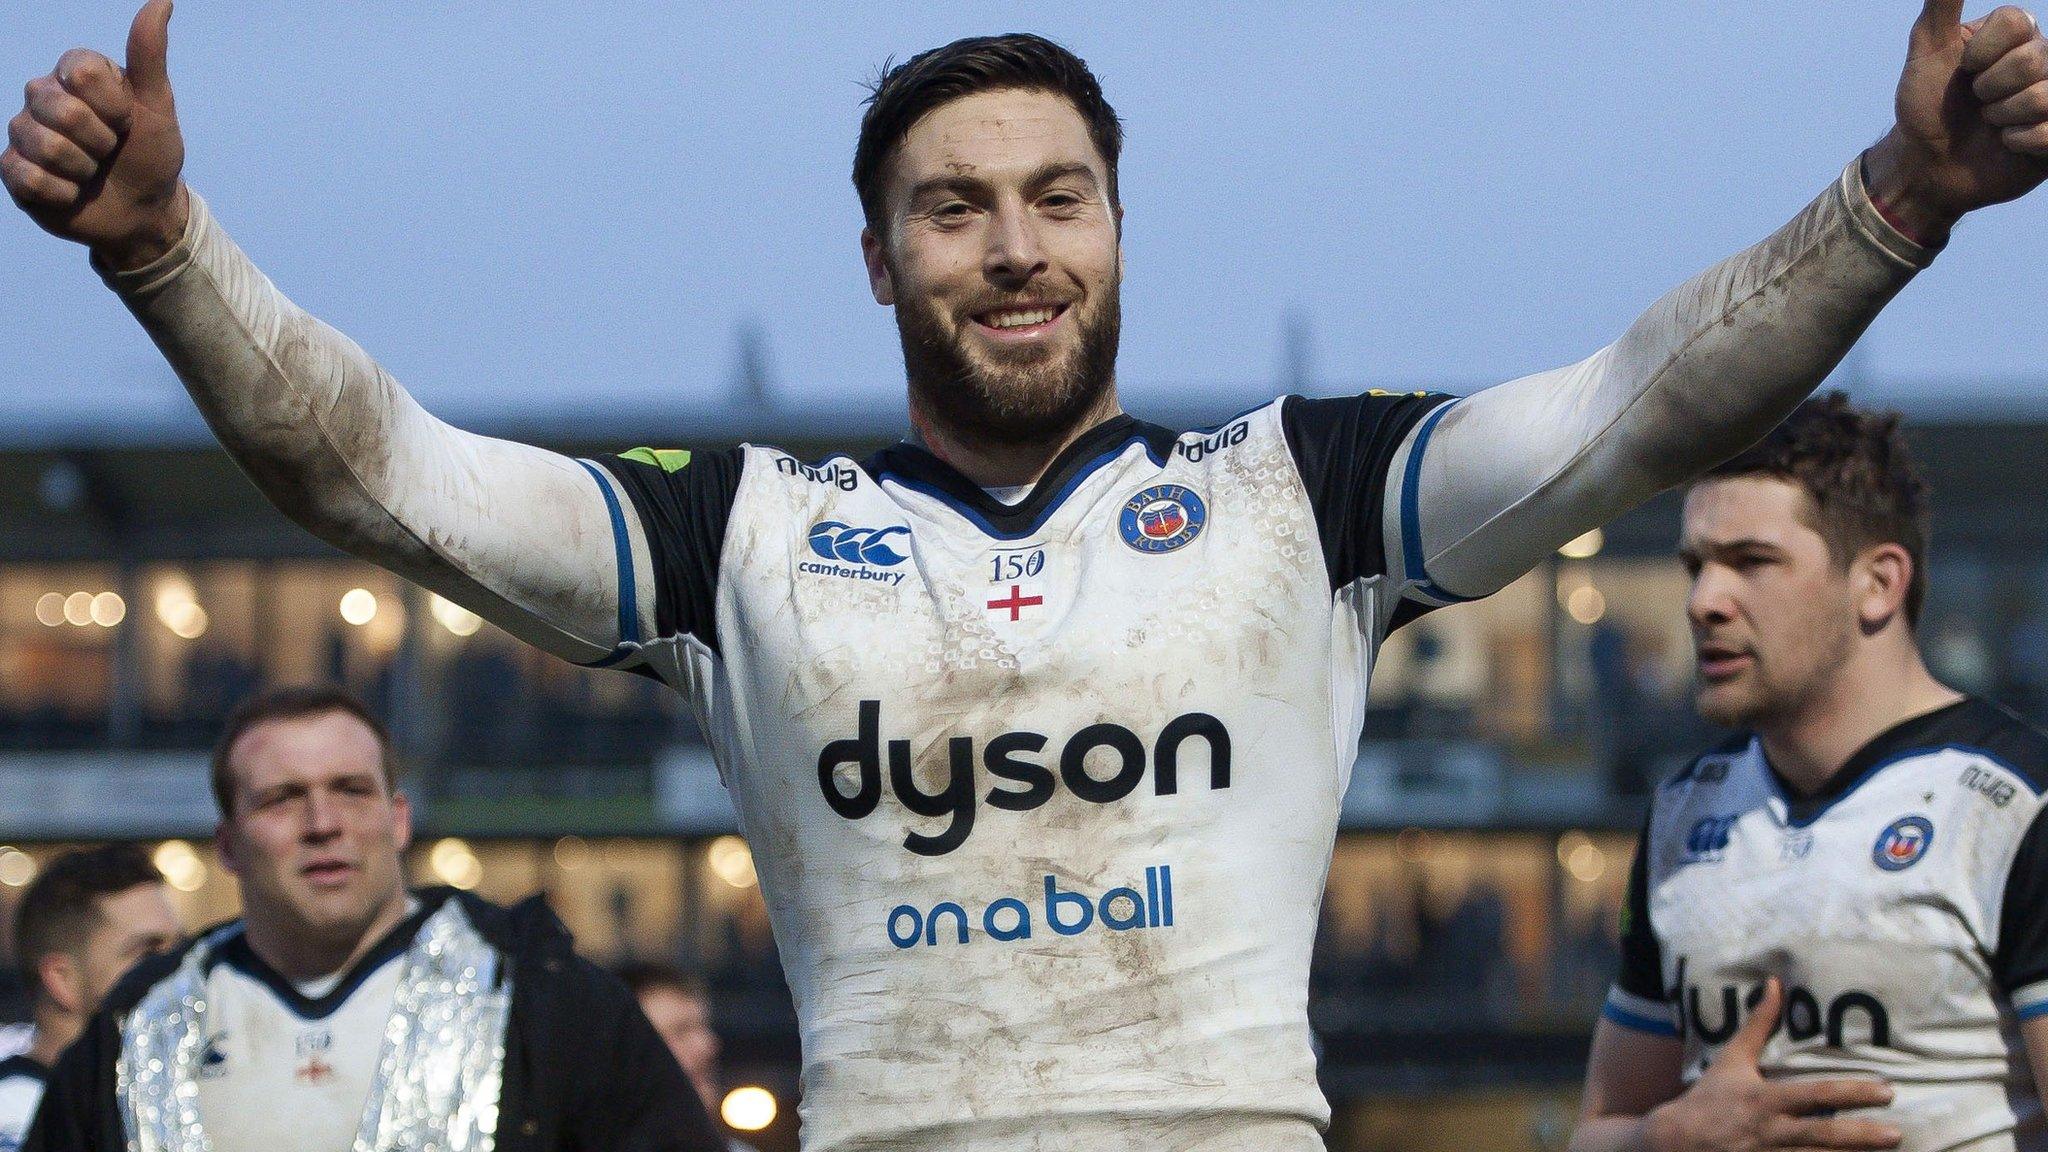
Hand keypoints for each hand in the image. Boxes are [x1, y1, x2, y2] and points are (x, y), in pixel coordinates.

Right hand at [2, 0, 186, 269]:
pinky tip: (72, 192)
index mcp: (74, 73)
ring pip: (45, 146)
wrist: (143, 210)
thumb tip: (162, 2)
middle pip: (61, 111)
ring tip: (91, 172)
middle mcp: (42, 96)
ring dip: (83, 170)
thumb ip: (149, 54)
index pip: (81, 73)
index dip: (113, 107)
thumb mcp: (158, 105)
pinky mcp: (13, 171)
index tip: (127, 120)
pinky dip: (63, 192)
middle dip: (100, 141)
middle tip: (109, 150)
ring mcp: (24, 133)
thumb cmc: (151, 153)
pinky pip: (29, 178)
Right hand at [1642, 979, 1900, 1151]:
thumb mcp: (1732, 1059)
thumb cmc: (1710, 1098)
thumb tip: (1775, 984)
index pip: (1815, 1094)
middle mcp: (1769, 1131)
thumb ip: (1759, 1025)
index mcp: (1764, 1099)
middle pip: (1822, 1134)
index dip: (1852, 1093)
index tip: (1887, 1091)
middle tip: (1897, 1133)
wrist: (1675, 1143)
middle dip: (1862, 1135)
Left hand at [1866, 0, 2047, 242]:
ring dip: (2001, 116)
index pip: (2020, 21)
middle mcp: (2043, 62)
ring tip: (1989, 123)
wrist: (1924, 163)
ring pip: (2042, 97)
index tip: (1964, 69)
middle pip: (2033, 60)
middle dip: (1989, 88)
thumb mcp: (1927, 49)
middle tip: (1976, 102)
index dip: (1982, 52)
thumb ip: (1943, 4)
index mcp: (2018, 36)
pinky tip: (2005, 144)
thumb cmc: (1926, 105)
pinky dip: (2016, 142)